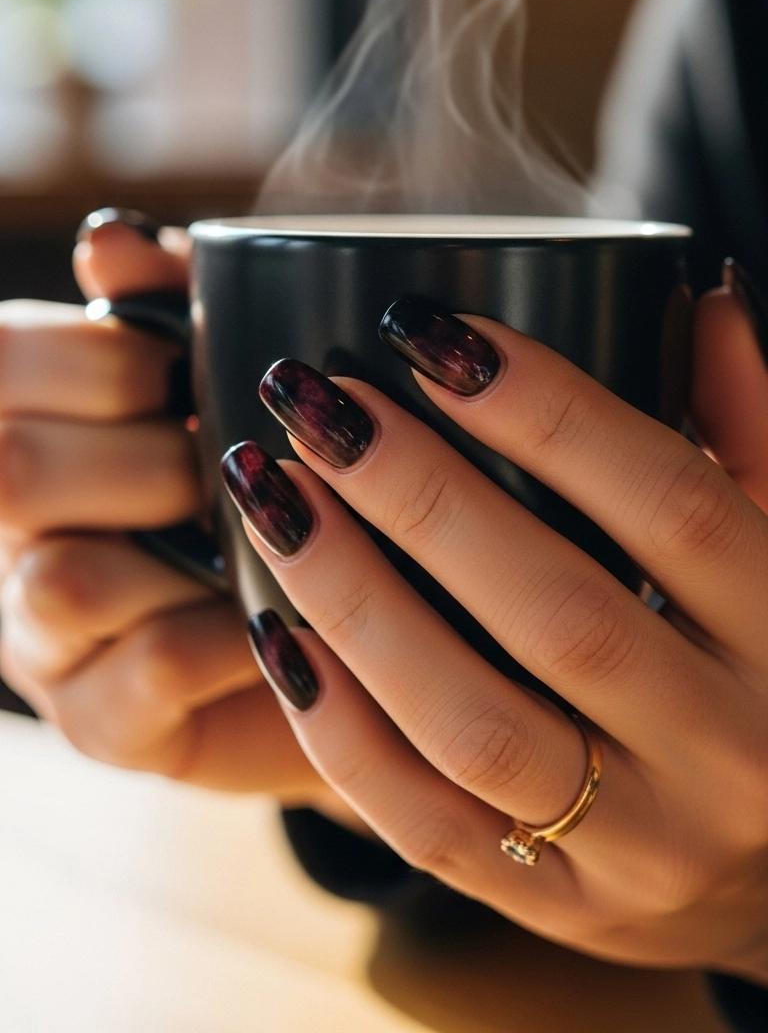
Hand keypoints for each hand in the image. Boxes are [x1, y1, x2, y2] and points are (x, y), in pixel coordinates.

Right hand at [0, 212, 340, 811]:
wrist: (345, 633)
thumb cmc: (270, 481)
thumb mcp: (223, 377)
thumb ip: (167, 305)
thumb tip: (110, 239)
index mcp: (25, 430)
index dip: (94, 355)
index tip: (186, 370)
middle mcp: (7, 537)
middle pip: (11, 466)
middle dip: (151, 446)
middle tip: (242, 457)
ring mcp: (41, 642)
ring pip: (64, 577)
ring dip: (188, 540)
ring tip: (273, 530)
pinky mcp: (103, 727)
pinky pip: (149, 668)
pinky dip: (234, 626)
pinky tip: (288, 605)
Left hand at [222, 279, 767, 981]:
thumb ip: (751, 430)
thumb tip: (699, 297)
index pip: (672, 501)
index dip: (549, 409)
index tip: (428, 335)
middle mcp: (727, 748)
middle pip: (560, 614)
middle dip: (421, 496)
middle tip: (315, 401)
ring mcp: (641, 846)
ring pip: (476, 727)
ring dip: (356, 602)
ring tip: (272, 494)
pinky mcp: (558, 906)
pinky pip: (427, 826)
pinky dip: (340, 728)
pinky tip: (276, 630)